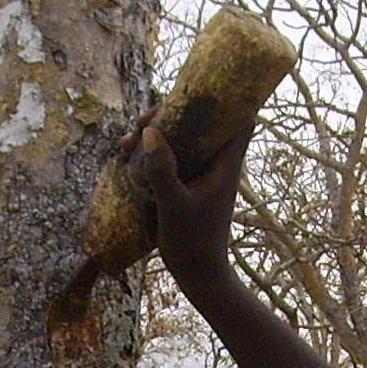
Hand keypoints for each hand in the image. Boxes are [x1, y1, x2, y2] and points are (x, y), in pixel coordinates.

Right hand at [120, 109, 253, 295]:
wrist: (199, 275)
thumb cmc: (192, 243)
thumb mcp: (173, 205)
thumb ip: (162, 169)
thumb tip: (150, 132)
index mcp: (226, 165)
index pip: (241, 120)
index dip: (226, 100)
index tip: (197, 92)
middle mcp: (217, 165)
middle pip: (202, 124)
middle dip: (171, 115)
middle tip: (142, 122)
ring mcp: (201, 176)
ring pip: (182, 141)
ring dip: (156, 136)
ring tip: (125, 144)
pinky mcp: (187, 187)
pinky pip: (172, 159)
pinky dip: (153, 155)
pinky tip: (127, 159)